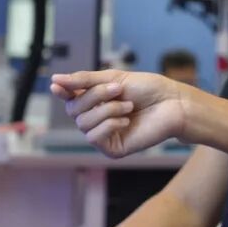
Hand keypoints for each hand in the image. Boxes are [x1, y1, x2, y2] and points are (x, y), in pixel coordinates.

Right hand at [50, 69, 186, 157]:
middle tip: (118, 89)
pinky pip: (94, 137)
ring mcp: (104, 134)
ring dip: (106, 110)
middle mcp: (97, 118)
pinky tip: (126, 121)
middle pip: (73, 109)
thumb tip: (54, 81)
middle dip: (95, 96)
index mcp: (97, 100)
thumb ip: (84, 81)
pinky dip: (108, 125)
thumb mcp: (115, 78)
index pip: (70, 98)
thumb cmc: (149, 89)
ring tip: (128, 106)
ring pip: (83, 123)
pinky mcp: (112, 148)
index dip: (63, 92)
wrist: (173, 103)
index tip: (56, 86)